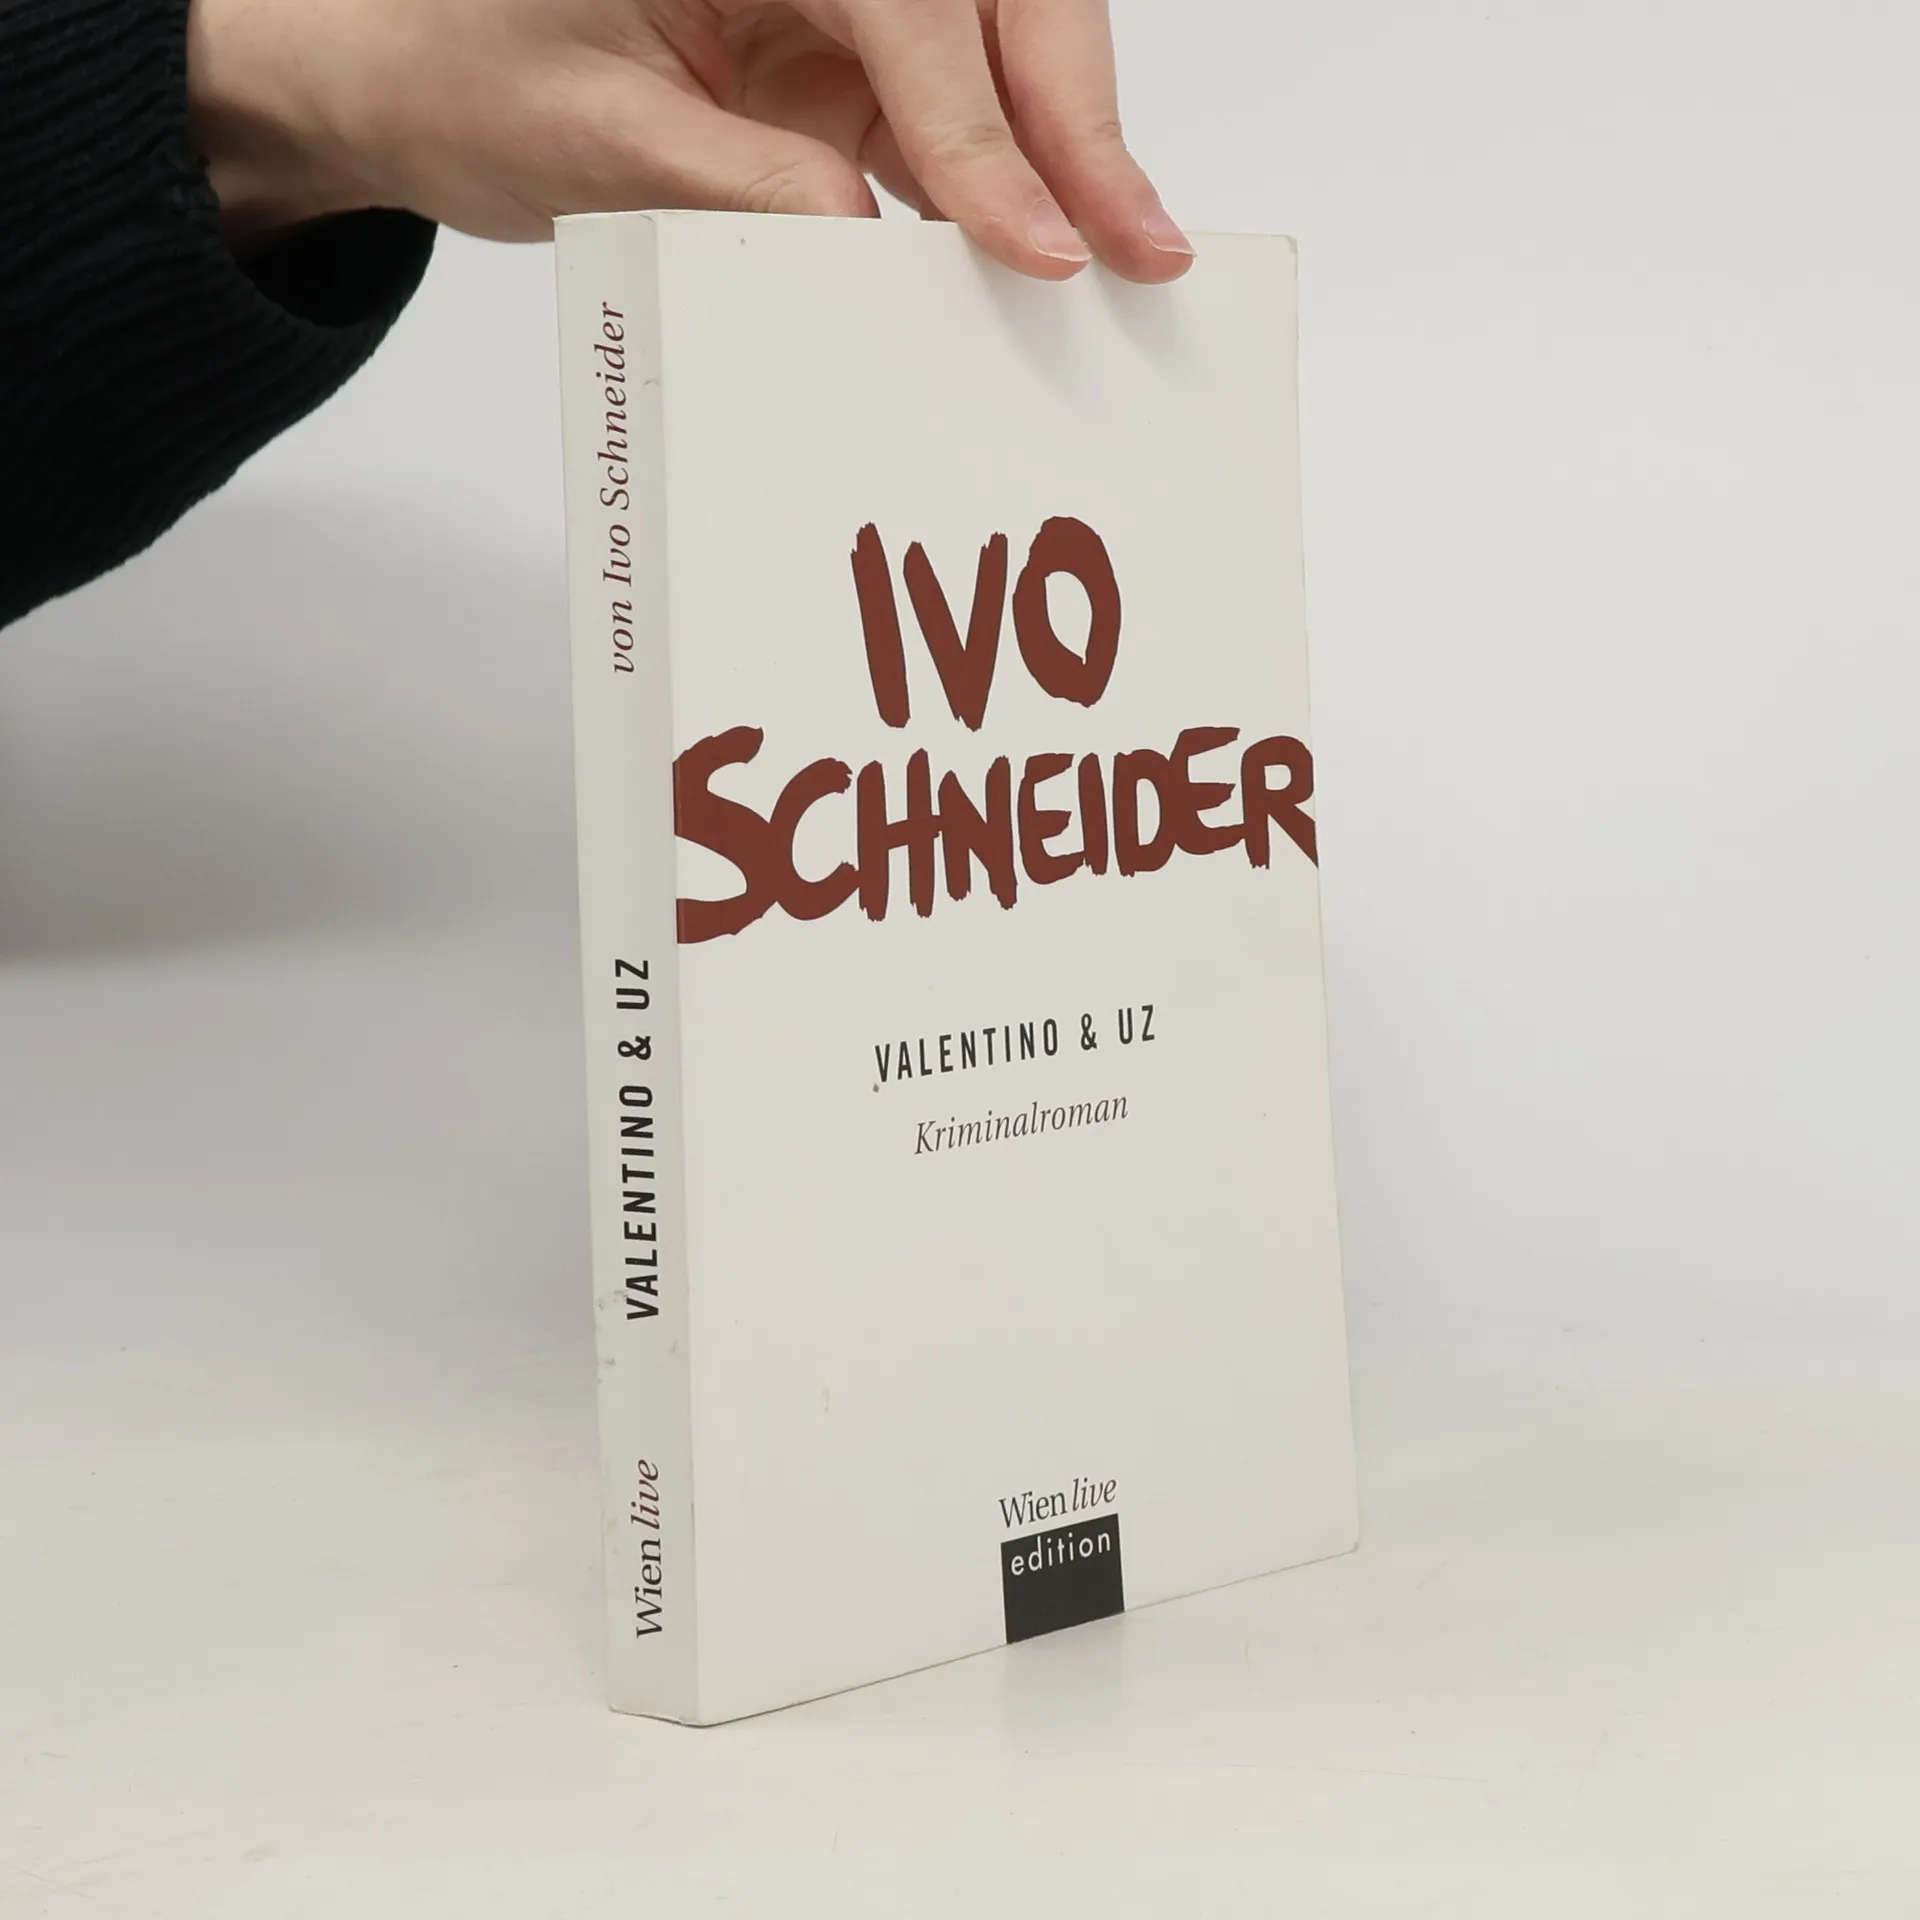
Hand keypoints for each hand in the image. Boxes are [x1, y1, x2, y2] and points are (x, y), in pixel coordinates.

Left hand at [186, 0, 1193, 282]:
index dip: (980, 132)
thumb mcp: (593, 140)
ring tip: (1114, 259)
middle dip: (1074, 119)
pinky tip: (1031, 253)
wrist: (405, 76)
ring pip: (997, 47)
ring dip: (1059, 151)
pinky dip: (996, 184)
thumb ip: (740, 188)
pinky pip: (949, 109)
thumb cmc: (463, 69)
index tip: (1038, 244)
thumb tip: (870, 243)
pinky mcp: (843, 57)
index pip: (908, 4)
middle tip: (1141, 245)